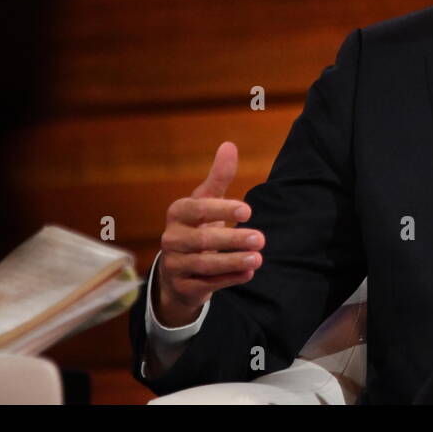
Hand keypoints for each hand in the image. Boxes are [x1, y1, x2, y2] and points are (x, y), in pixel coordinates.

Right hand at [154, 141, 265, 326]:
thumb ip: (219, 176)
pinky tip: (248, 273)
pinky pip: (206, 284)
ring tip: (258, 258)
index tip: (249, 211)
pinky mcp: (182, 286)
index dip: (222, 209)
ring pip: (204, 264)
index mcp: (178, 213)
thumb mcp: (206, 201)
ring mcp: (174, 264)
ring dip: (233, 261)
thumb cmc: (197, 226)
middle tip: (261, 239)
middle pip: (202, 239)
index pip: (198, 209)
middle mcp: (171, 238)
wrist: (178, 269)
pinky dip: (228, 279)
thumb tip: (229, 145)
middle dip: (233, 239)